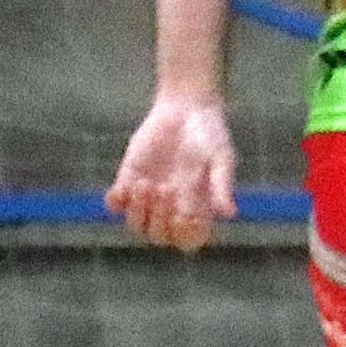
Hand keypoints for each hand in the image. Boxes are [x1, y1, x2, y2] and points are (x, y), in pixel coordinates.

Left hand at [106, 91, 240, 250]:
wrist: (185, 107)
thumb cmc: (210, 132)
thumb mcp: (221, 157)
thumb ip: (221, 185)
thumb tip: (230, 214)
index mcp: (198, 206)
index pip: (188, 239)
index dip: (185, 236)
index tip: (185, 217)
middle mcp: (172, 207)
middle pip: (159, 235)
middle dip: (160, 219)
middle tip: (165, 189)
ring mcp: (149, 196)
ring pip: (136, 225)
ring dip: (138, 211)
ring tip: (145, 184)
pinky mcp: (128, 180)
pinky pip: (115, 205)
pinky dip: (116, 202)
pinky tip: (123, 187)